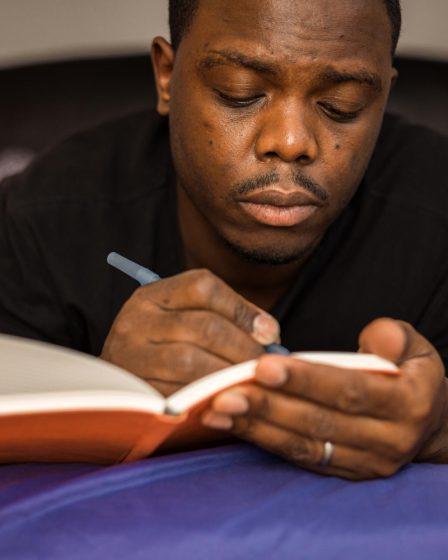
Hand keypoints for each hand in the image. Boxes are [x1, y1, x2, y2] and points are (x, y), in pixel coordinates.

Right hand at [101, 269, 279, 394]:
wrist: (115, 384)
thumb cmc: (163, 346)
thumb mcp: (183, 318)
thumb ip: (226, 317)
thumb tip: (269, 333)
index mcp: (154, 294)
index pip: (203, 286)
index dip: (243, 309)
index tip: (269, 332)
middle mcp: (137, 320)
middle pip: (204, 326)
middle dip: (243, 347)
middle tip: (265, 364)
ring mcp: (131, 356)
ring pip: (192, 361)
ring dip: (229, 374)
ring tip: (249, 381)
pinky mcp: (134, 391)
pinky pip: (179, 392)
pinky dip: (209, 396)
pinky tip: (226, 397)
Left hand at [202, 318, 447, 479]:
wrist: (426, 423)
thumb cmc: (410, 373)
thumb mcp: (414, 347)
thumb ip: (394, 337)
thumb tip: (373, 338)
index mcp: (409, 403)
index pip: (350, 390)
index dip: (305, 379)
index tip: (263, 366)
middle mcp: (389, 440)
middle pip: (319, 422)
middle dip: (269, 406)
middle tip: (225, 391)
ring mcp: (365, 462)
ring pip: (304, 445)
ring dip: (257, 427)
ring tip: (217, 409)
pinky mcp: (344, 472)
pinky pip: (299, 457)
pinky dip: (263, 440)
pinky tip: (232, 424)